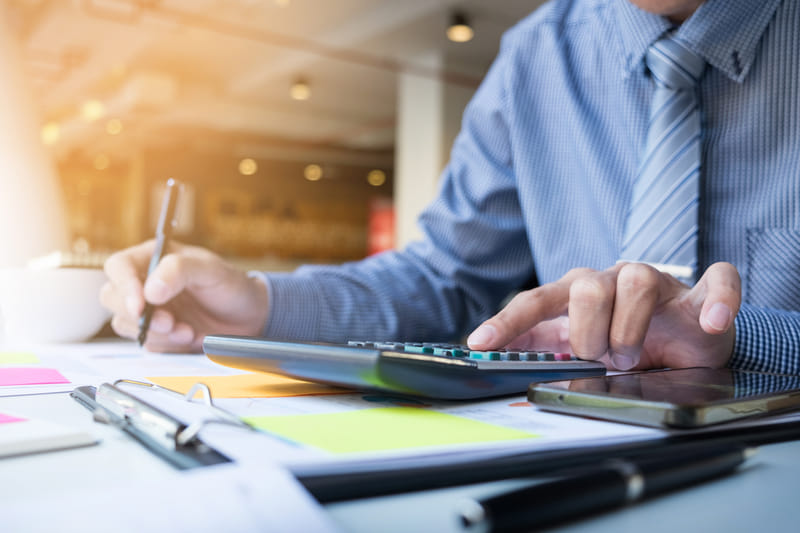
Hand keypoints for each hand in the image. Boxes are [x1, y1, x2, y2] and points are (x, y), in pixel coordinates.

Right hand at [100, 240, 268, 352]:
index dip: (123, 286)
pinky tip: (191, 337)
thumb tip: (150, 290)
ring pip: (125, 324)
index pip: (118, 267)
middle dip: (139, 315)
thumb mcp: (210, 270)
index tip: (139, 306)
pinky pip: (145, 342)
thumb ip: (180, 271)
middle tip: (170, 323)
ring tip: (188, 331)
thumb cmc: (230, 285)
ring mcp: (148, 309)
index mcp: (152, 258)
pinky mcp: (155, 332)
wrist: (248, 316)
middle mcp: (144, 282)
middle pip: (112, 297)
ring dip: (155, 333)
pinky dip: (166, 344)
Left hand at [467, 262, 740, 369]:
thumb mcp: (583, 350)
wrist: (685, 342)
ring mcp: (655, 281)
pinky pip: (714, 279)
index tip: (479, 343)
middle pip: (584, 288)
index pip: (535, 301)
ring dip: (631, 331)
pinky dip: (715, 301)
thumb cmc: (628, 343)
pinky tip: (709, 320)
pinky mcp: (699, 290)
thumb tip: (504, 362)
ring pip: (635, 281)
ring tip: (632, 357)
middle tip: (602, 359)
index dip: (507, 322)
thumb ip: (549, 350)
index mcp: (576, 293)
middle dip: (589, 334)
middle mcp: (610, 280)